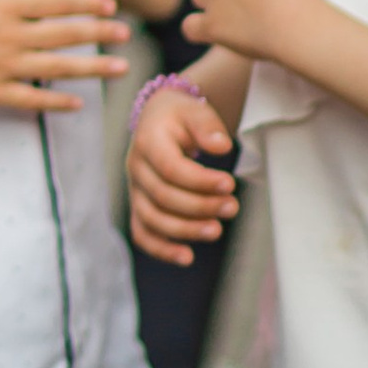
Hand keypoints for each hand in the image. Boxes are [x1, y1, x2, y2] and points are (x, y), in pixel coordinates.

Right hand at [0, 0, 130, 114]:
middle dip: (100, 33)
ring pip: (57, 67)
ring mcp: (3, 66)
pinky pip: (32, 98)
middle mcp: (9, 35)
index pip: (56, 3)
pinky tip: (78, 102)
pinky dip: (57, 101)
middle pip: (65, 34)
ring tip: (120, 67)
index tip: (110, 6)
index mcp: (3, 5)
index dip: (86, 4)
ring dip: (93, 67)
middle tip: (126, 34)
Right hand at [126, 82, 237, 267]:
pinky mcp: (140, 206)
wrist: (159, 119)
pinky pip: (143, 233)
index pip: (171, 168)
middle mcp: (136, 168)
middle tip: (232, 207)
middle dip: (200, 206)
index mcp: (147, 141)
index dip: (200, 181)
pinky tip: (187, 257)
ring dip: (186, 230)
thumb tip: (221, 146)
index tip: (229, 184)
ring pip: (153, 219)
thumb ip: (207, 126)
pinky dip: (162, 249)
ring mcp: (135, 190)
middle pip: (163, 196)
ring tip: (217, 230)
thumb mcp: (195, 110)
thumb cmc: (180, 116)